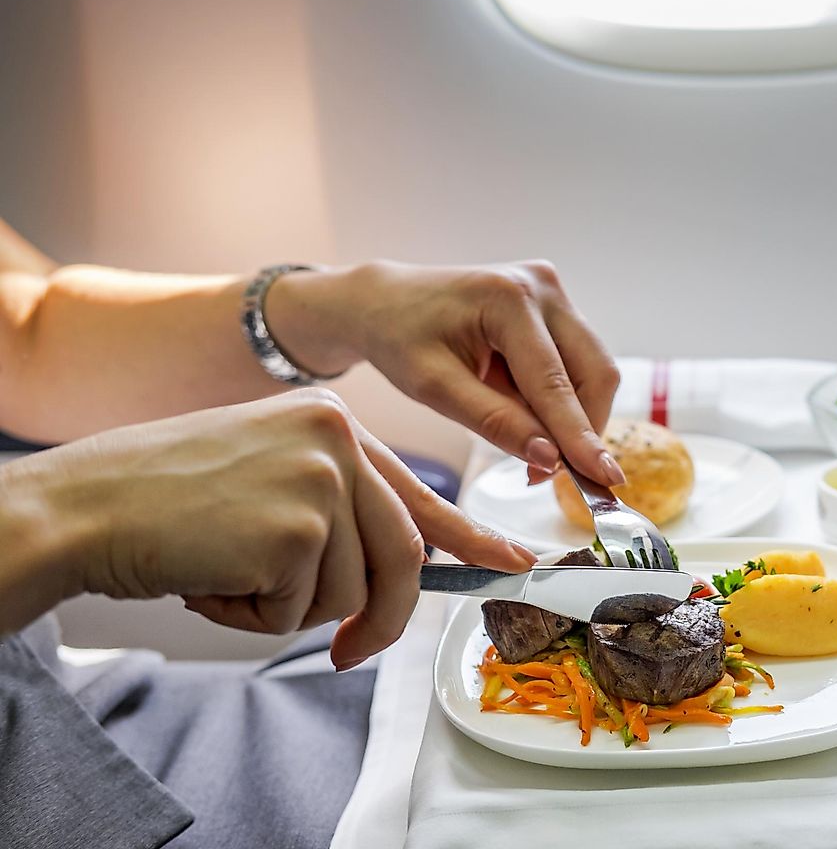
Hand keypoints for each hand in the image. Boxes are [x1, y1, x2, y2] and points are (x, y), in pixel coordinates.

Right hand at [0, 390, 535, 666]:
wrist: (84, 505)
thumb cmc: (165, 500)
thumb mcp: (268, 477)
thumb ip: (338, 510)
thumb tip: (402, 569)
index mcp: (334, 423)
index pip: (419, 494)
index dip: (469, 538)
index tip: (510, 561)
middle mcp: (340, 440)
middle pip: (403, 555)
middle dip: (380, 619)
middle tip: (349, 655)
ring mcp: (322, 481)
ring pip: (349, 591)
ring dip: (286, 608)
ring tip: (224, 569)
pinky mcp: (297, 529)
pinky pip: (301, 613)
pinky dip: (253, 617)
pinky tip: (209, 576)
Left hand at [266, 260, 622, 486]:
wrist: (386, 302)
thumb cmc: (400, 339)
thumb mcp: (434, 388)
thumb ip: (494, 422)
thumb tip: (550, 458)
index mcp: (509, 297)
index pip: (554, 381)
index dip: (578, 436)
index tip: (604, 480)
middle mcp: (542, 285)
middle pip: (594, 372)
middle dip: (582, 429)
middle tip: (556, 477)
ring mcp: (553, 292)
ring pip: (594, 370)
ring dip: (574, 417)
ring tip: (534, 450)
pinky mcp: (555, 307)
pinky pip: (578, 364)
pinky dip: (563, 401)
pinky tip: (530, 420)